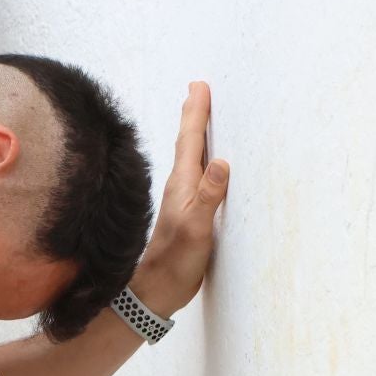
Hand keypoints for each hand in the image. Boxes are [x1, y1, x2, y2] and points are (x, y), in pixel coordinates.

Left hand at [128, 82, 229, 318]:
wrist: (154, 290)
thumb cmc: (175, 261)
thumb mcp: (197, 228)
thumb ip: (209, 195)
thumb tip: (221, 161)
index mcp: (183, 185)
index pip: (191, 141)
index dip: (196, 113)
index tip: (200, 85)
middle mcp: (180, 188)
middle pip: (188, 143)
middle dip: (194, 115)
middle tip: (198, 90)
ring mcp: (181, 200)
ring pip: (189, 158)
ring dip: (195, 135)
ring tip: (199, 118)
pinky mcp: (186, 214)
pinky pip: (194, 176)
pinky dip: (199, 160)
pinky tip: (201, 165)